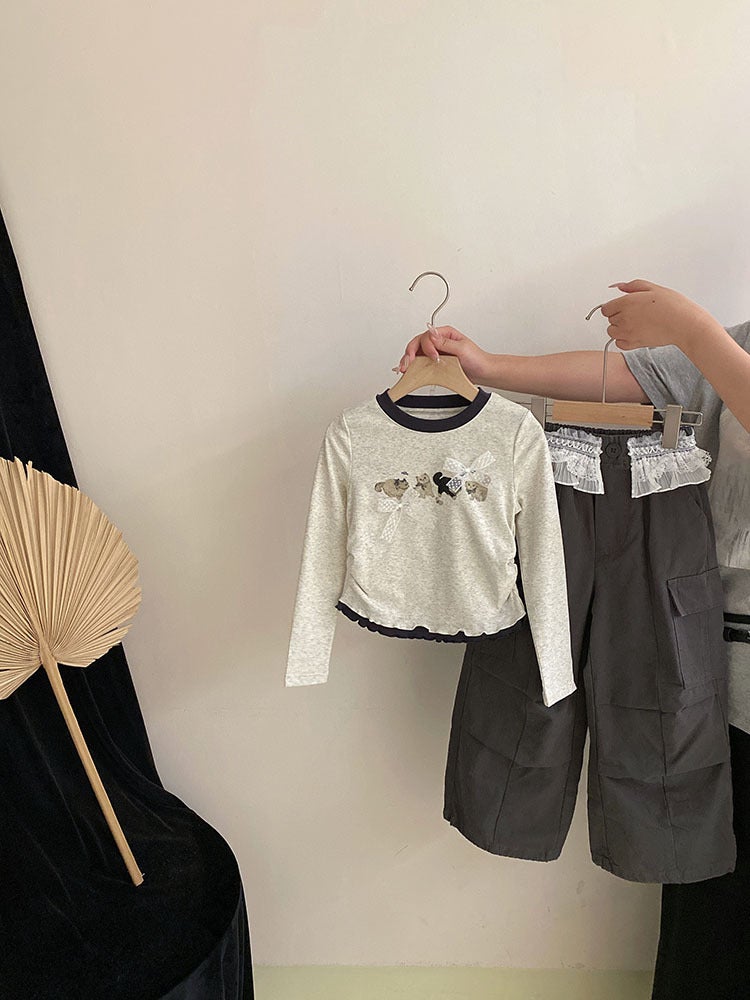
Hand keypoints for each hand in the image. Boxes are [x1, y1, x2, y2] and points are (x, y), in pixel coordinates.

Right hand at [395, 326, 491, 382]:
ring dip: (408, 359)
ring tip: (404, 368)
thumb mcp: (463, 348)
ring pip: (415, 352)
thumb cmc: (477, 359)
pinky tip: (408, 370)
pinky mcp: (434, 362)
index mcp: (445, 333)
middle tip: (409, 363)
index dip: (427, 346)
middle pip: (417, 343)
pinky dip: (412, 366)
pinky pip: (420, 362)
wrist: (483, 372)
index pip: (427, 336)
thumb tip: (432, 335)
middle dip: (410, 352)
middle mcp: (438, 341)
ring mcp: (435, 352)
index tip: (434, 357)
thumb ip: (446, 343)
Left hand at [600, 279, 721, 351]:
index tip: (622, 306)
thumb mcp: (653, 288)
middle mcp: (624, 318)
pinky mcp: (634, 344)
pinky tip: (635, 333)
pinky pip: (619, 344)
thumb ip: (632, 286)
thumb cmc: (673, 306)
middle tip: (635, 313)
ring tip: (635, 324)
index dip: (613, 306)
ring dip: (619, 328)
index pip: (605, 308)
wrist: (684, 324)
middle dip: (618, 316)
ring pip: (612, 332)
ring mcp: (628, 332)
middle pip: (610, 319)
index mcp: (627, 302)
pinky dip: (623, 340)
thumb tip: (619, 286)